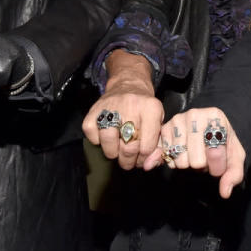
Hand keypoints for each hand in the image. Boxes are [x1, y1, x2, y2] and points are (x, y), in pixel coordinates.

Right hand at [83, 50, 163, 169]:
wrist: (128, 85)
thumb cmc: (145, 108)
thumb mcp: (158, 122)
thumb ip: (157, 145)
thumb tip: (149, 165)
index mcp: (151, 108)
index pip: (147, 146)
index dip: (144, 158)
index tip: (142, 158)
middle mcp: (131, 106)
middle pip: (128, 148)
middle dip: (128, 161)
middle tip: (129, 160)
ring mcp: (110, 108)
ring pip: (109, 144)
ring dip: (113, 153)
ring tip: (117, 149)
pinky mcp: (93, 111)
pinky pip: (93, 138)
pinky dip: (98, 142)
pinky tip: (107, 135)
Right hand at [145, 107, 244, 198]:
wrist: (205, 130)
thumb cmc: (221, 142)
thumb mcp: (234, 156)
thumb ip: (234, 174)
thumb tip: (225, 192)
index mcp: (215, 116)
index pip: (215, 153)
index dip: (217, 165)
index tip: (219, 159)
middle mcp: (195, 114)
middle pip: (196, 161)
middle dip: (202, 165)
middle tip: (204, 157)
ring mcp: (177, 120)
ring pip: (181, 161)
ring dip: (189, 164)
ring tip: (194, 154)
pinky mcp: (164, 129)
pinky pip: (168, 157)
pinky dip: (175, 161)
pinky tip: (182, 154)